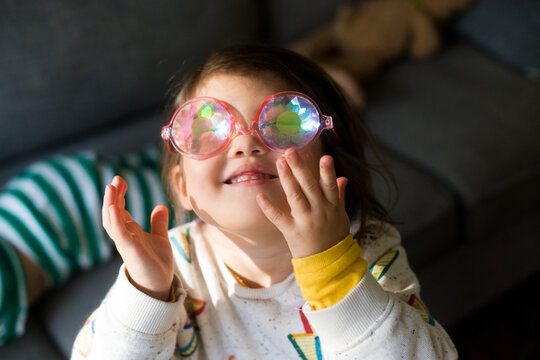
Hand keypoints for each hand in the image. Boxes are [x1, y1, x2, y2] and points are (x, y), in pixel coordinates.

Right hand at [102, 176, 172, 300]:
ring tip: (110, 188)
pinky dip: (116, 222)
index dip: (118, 195)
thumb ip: (158, 224)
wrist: (159, 286)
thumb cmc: (156, 264)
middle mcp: (125, 236)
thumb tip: (160, 206)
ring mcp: (126, 243)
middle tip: (115, 179)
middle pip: (113, 212)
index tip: (119, 180)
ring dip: (110, 205)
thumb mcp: (160, 239)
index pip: (120, 210)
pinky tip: (113, 209)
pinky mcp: (131, 251)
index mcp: (131, 232)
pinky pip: (120, 235)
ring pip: (112, 222)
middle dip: (113, 196)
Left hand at [256, 149, 349, 257]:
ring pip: (295, 197)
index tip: (325, 156)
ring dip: (287, 179)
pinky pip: (279, 218)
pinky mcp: (292, 232)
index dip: (327, 172)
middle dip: (300, 168)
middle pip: (309, 186)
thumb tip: (343, 177)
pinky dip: (269, 207)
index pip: (329, 186)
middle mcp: (320, 212)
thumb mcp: (341, 215)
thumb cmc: (334, 236)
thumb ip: (339, 195)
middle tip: (290, 151)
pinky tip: (260, 196)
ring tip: (280, 163)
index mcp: (332, 206)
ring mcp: (306, 222)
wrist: (329, 263)